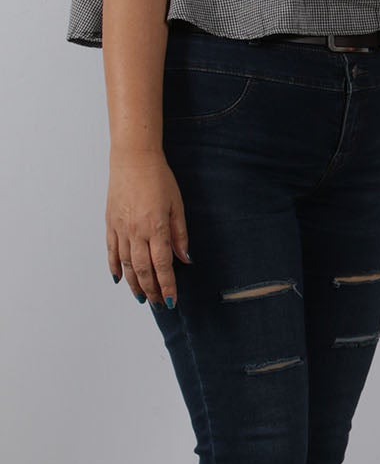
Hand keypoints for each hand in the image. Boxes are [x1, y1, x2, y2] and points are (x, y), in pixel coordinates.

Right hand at [107, 149, 189, 306]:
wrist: (133, 159)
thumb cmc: (159, 179)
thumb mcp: (177, 206)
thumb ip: (180, 235)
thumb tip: (186, 259)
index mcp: (156, 228)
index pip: (162, 266)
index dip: (167, 286)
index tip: (171, 300)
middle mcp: (136, 232)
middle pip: (143, 270)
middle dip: (151, 290)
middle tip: (158, 304)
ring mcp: (120, 229)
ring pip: (126, 265)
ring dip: (134, 284)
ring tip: (141, 297)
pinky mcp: (110, 223)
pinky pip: (112, 251)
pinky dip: (115, 267)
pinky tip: (119, 278)